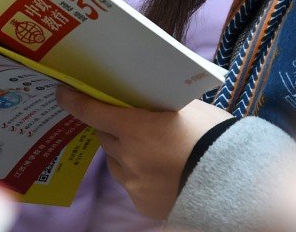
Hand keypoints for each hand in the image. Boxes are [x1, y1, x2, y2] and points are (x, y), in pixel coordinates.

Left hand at [57, 88, 231, 219]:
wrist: (232, 178)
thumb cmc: (213, 135)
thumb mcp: (186, 108)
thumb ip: (158, 103)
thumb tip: (142, 98)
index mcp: (136, 127)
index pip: (92, 111)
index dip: (74, 100)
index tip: (63, 93)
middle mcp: (128, 156)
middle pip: (105, 136)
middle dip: (113, 127)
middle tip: (130, 121)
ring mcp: (133, 182)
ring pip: (116, 161)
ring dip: (125, 152)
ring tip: (154, 149)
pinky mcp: (141, 202)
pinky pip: (131, 183)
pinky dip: (140, 174)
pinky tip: (162, 170)